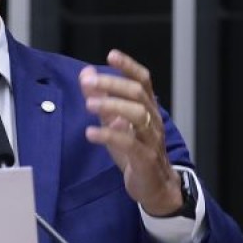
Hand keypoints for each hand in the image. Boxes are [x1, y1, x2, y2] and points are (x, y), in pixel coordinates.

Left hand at [80, 49, 181, 216]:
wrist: (155, 187)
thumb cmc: (135, 152)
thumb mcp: (115, 123)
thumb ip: (102, 99)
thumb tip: (86, 74)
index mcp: (147, 109)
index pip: (143, 81)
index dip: (129, 66)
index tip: (112, 55)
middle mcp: (152, 120)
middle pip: (138, 94)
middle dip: (113, 84)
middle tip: (88, 82)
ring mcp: (151, 139)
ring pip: (138, 115)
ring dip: (112, 106)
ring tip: (89, 104)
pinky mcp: (145, 159)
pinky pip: (130, 144)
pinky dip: (109, 136)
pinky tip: (90, 133)